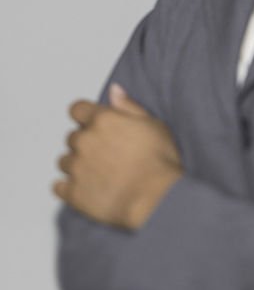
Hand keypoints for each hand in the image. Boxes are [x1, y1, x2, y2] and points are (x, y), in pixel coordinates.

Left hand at [52, 83, 184, 230]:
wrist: (155, 199)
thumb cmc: (160, 161)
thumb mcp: (154, 125)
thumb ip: (129, 106)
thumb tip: (113, 90)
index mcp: (103, 120)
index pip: (77, 109)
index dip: (85, 116)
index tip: (93, 125)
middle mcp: (85, 140)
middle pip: (72, 137)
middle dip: (85, 143)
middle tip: (105, 155)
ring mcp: (77, 167)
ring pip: (64, 161)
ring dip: (76, 164)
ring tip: (98, 174)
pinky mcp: (73, 193)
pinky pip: (58, 187)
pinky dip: (67, 187)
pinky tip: (85, 189)